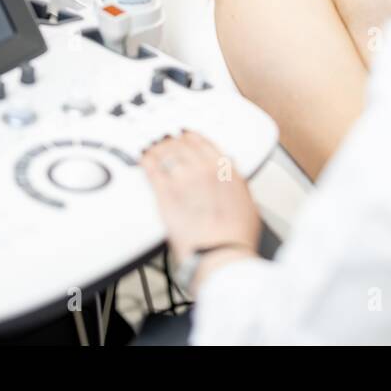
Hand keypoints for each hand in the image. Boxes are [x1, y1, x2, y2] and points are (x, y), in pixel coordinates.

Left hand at [141, 131, 261, 268]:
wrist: (220, 254)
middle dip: (173, 141)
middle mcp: (203, 169)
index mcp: (225, 169)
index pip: (204, 142)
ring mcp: (183, 179)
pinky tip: (143, 159)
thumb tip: (232, 173)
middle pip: (182, 144)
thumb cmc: (236, 236)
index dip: (191, 137)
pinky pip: (151, 168)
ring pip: (165, 152)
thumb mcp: (247, 203)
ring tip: (153, 148)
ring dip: (159, 148)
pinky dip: (146, 160)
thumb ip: (236, 183)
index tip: (186, 136)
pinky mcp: (164, 193)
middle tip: (167, 141)